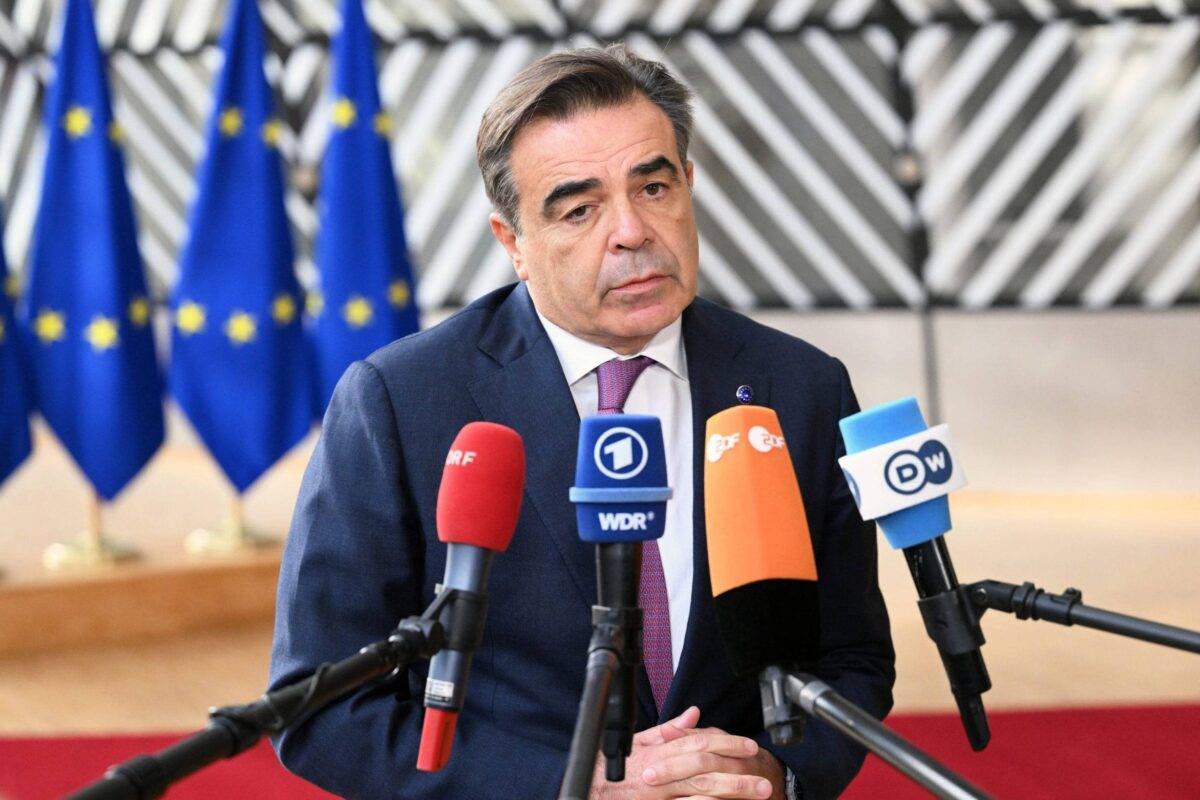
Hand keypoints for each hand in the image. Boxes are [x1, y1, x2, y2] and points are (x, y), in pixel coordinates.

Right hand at [591, 707, 782, 799]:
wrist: (592, 792)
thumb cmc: (613, 769)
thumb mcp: (639, 743)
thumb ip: (668, 731)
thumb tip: (694, 714)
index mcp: (658, 753)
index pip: (698, 744)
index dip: (727, 744)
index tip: (750, 747)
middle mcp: (659, 774)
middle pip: (704, 772)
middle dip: (737, 776)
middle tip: (764, 780)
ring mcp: (659, 797)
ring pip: (700, 795)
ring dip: (730, 796)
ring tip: (756, 797)